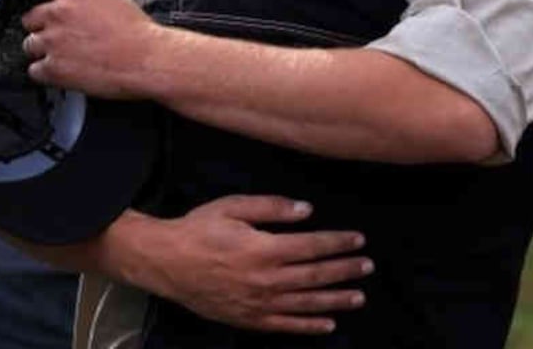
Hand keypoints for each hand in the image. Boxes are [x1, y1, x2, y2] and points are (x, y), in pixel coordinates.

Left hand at [21, 0, 161, 98]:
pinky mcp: (54, 68)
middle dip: (41, 28)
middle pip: (29, 18)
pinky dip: (45, 74)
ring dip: (42, 52)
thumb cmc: (138, 32)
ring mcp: (53, 41)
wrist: (148, 59)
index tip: (40, 4)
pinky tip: (60, 74)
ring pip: (29, 45)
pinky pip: (34, 71)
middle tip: (56, 37)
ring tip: (61, 58)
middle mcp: (58, 13)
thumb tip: (91, 0)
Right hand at [119, 197, 371, 333]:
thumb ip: (270, 208)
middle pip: (316, 276)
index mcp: (264, 248)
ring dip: (336, 300)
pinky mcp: (249, 318)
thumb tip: (306, 211)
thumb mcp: (231, 207)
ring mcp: (259, 303)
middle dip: (345, 270)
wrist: (165, 262)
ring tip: (359, 296)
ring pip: (307, 303)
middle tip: (366, 266)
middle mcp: (267, 279)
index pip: (312, 246)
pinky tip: (328, 324)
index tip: (358, 241)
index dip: (338, 243)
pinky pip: (285, 325)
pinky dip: (309, 326)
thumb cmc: (197, 230)